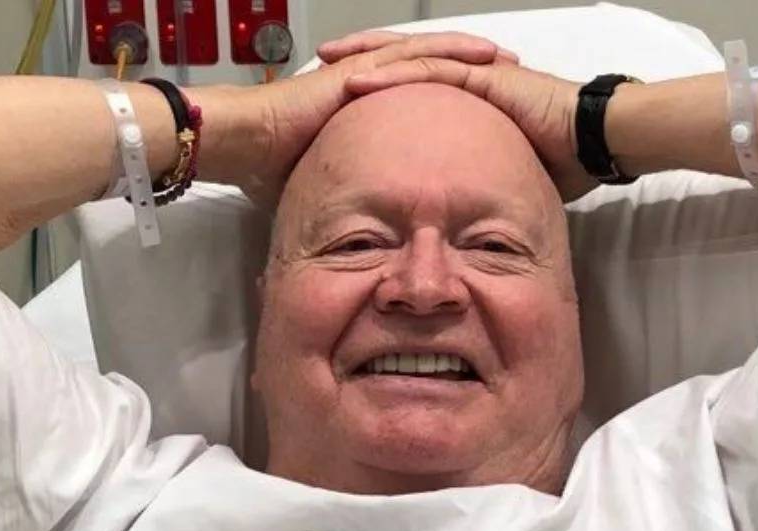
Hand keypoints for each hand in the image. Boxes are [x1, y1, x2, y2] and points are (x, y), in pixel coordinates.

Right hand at [196, 31, 516, 203]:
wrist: (243, 144)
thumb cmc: (271, 167)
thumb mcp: (329, 192)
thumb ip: (353, 210)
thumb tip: (368, 250)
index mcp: (366, 110)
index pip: (421, 100)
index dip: (458, 103)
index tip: (494, 113)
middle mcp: (369, 86)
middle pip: (433, 72)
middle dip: (474, 74)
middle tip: (514, 78)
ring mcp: (365, 73)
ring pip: (428, 56)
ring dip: (470, 57)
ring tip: (506, 61)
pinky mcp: (359, 70)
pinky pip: (410, 56)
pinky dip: (445, 53)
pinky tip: (477, 55)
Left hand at [329, 43, 592, 201]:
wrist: (596, 141)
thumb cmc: (563, 161)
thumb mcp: (502, 178)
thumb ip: (474, 191)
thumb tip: (455, 226)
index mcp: (467, 100)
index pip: (411, 86)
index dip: (375, 88)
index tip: (338, 98)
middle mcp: (467, 80)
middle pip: (401, 63)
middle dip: (358, 61)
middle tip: (319, 66)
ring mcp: (474, 73)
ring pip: (408, 59)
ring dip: (365, 61)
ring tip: (328, 65)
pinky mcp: (483, 75)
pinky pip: (430, 70)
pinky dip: (394, 74)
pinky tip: (360, 79)